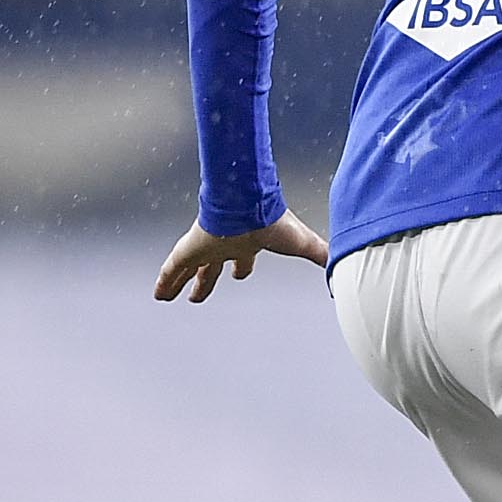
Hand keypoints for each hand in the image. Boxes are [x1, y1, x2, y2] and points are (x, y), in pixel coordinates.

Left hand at [153, 212, 328, 304]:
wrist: (251, 205)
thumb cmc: (276, 223)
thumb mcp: (303, 244)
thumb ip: (320, 256)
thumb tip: (343, 275)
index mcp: (248, 243)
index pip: (243, 259)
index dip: (241, 269)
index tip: (240, 276)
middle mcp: (224, 245)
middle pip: (212, 268)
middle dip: (206, 281)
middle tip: (199, 296)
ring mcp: (204, 247)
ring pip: (189, 269)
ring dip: (180, 283)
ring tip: (168, 297)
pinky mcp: (188, 249)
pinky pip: (172, 269)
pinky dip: (165, 282)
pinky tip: (159, 295)